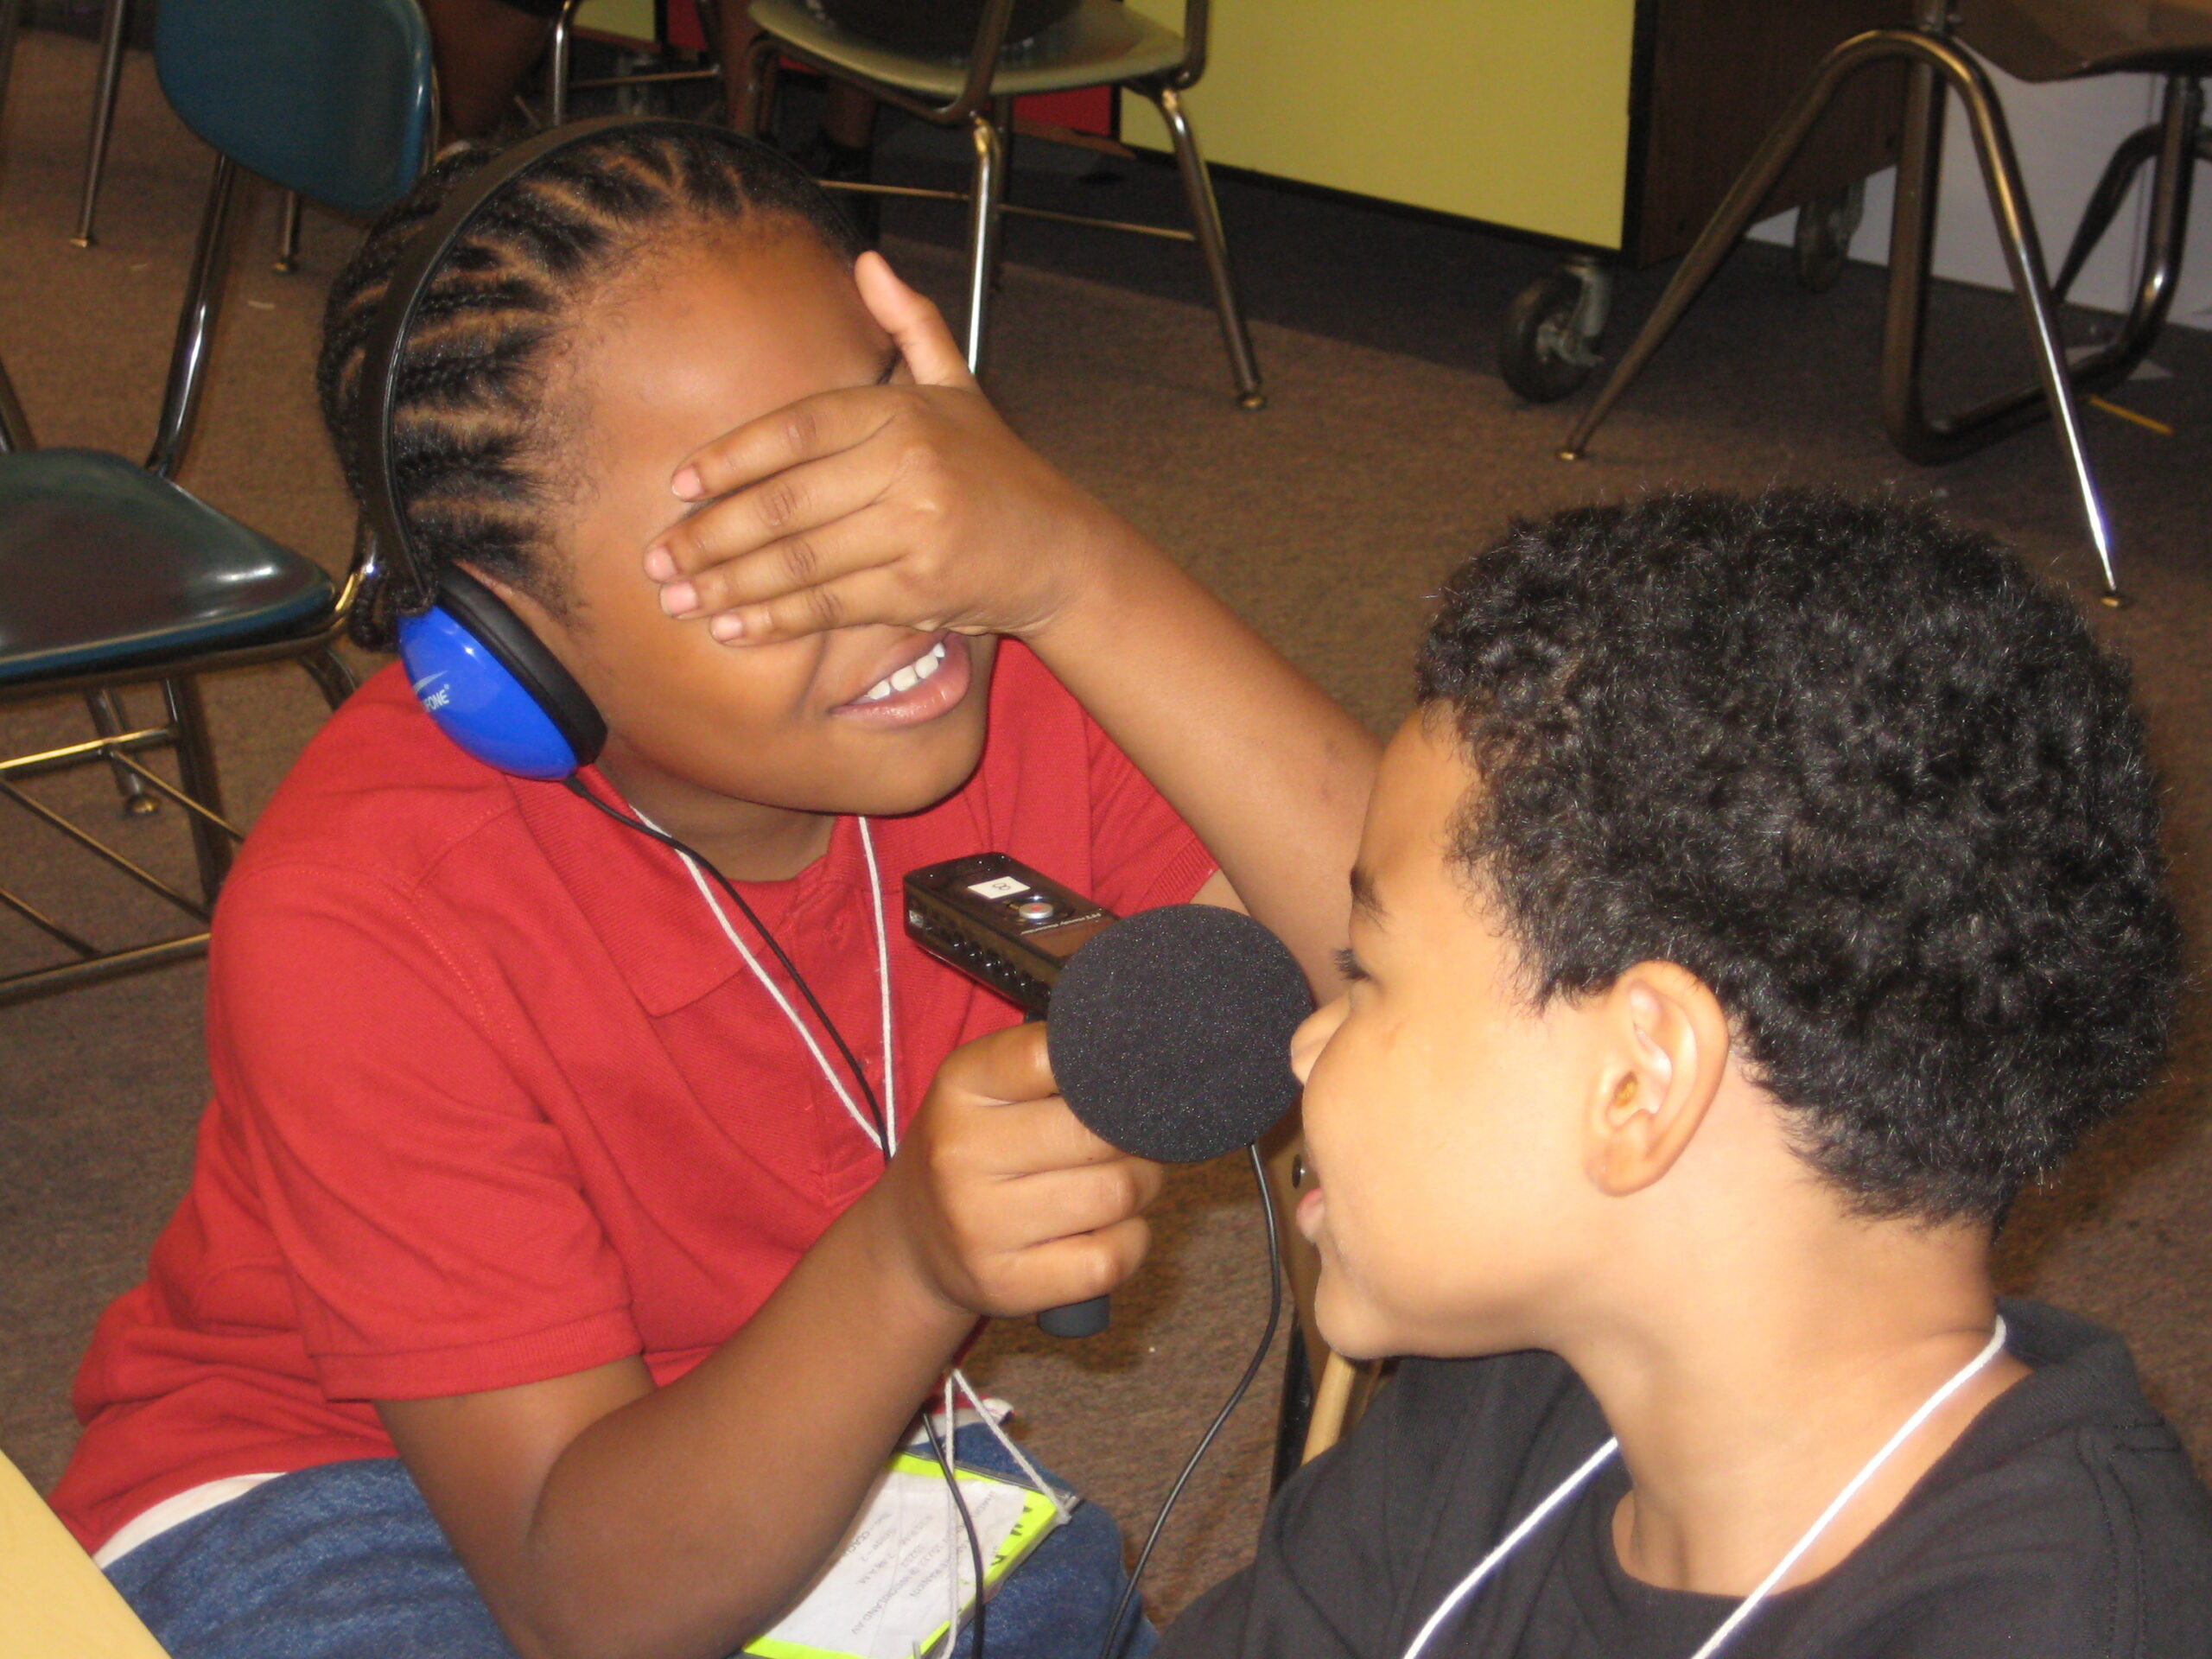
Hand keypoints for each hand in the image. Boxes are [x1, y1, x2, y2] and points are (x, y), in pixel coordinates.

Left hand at [644, 252, 1140, 644]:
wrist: (1060, 550)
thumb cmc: (995, 469)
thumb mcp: (959, 387)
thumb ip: (910, 326)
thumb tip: (866, 262)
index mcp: (902, 412)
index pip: (796, 429)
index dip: (730, 458)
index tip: (679, 485)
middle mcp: (907, 467)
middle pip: (784, 504)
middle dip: (710, 537)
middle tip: (657, 561)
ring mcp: (914, 531)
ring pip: (800, 561)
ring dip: (729, 586)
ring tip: (678, 601)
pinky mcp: (919, 589)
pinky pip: (831, 605)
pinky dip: (776, 620)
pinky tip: (732, 628)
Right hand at [871, 1022, 1162, 1318]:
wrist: (912, 1240)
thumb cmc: (974, 1148)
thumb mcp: (985, 1087)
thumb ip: (1049, 1064)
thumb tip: (1136, 1067)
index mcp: (960, 1086)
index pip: (1050, 1057)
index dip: (1099, 1069)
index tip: (1108, 1083)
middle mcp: (960, 1153)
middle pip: (1096, 1132)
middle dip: (1134, 1135)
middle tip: (1130, 1139)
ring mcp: (979, 1226)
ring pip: (1116, 1194)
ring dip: (1140, 1186)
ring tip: (1121, 1180)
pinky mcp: (1007, 1284)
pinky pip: (1111, 1258)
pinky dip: (1131, 1241)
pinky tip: (1111, 1229)